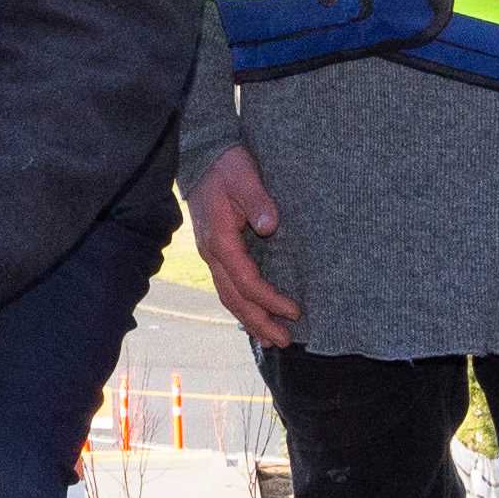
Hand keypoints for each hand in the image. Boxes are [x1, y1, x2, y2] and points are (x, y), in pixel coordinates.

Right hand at [186, 143, 299, 349]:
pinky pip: (229, 287)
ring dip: (250, 320)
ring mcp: (213, 255)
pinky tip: (257, 315)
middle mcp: (213, 253)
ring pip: (229, 297)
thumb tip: (269, 225)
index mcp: (220, 240)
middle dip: (259, 322)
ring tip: (272, 339)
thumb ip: (257, 200)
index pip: (245, 281)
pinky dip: (243, 305)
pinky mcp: (218, 252)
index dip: (270, 299)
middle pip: (235, 298)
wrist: (204, 156)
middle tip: (285, 341)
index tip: (294, 310)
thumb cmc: (227, 166)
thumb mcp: (244, 176)